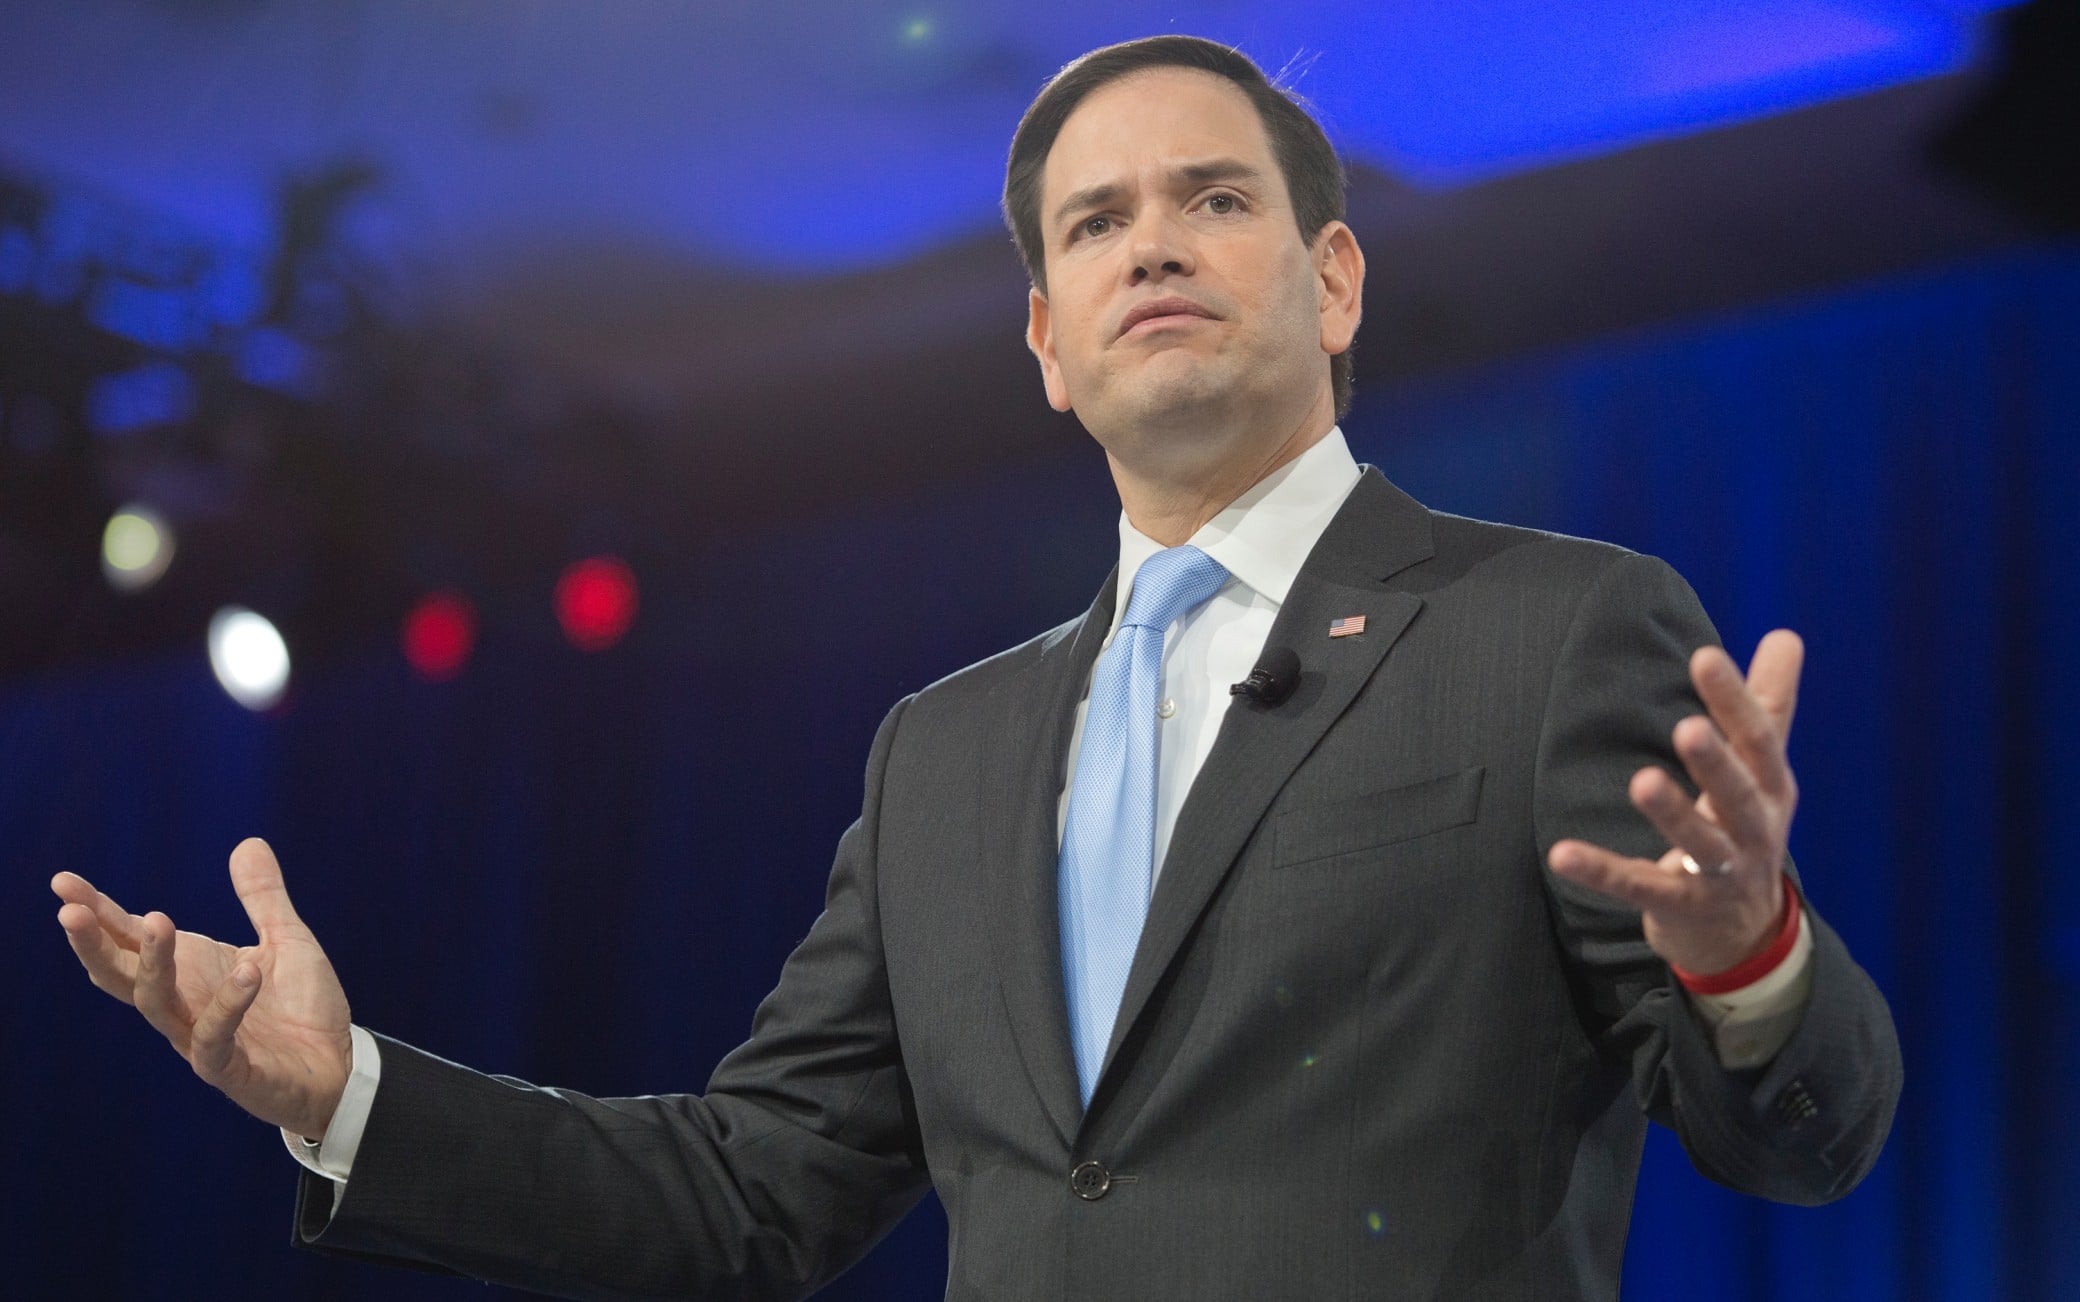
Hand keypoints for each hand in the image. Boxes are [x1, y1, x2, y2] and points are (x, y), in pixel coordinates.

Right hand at [53, 837, 352, 1138]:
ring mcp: (200, 1039)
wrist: (339, 1067)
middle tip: (70, 912)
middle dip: (93, 944)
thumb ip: (263, 897)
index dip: (96, 913)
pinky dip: (227, 1006)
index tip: (62, 883)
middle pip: (120, 975)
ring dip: (153, 963)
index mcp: (188, 971)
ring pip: (156, 1004)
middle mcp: (183, 1004)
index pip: (128, 940)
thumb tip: (249, 842)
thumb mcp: (287, 940)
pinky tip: (246, 972)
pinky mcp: (230, 1069)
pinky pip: (214, 1040)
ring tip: (158, 919)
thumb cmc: (302, 1007)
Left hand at [1548, 630, 1803, 975]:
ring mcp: (1721, 874)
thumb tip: (1786, 634)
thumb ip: (1769, 704)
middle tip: (1688, 727)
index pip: (1759, 739)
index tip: (1705, 657)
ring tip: (1641, 781)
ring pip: (1699, 844)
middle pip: (1738, 793)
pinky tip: (1560, 853)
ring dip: (1672, 814)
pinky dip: (1601, 870)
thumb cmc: (1748, 828)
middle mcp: (1754, 831)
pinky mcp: (1680, 907)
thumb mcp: (1764, 770)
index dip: (1734, 700)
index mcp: (1771, 788)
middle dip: (1715, 762)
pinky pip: (1638, 887)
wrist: (1748, 933)